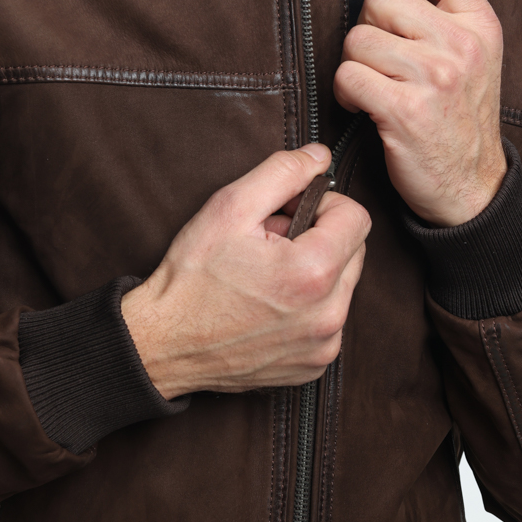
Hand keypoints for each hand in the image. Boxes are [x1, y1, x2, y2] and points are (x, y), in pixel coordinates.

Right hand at [121, 145, 370, 398]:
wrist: (164, 344)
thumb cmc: (192, 278)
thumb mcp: (229, 208)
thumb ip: (282, 172)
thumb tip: (319, 156)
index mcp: (313, 273)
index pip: (357, 218)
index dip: (323, 205)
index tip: (290, 213)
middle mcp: (328, 315)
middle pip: (354, 252)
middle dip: (319, 239)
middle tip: (272, 244)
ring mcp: (323, 345)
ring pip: (343, 287)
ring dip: (316, 273)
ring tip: (268, 276)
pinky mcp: (314, 366)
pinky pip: (329, 321)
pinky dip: (309, 308)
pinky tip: (270, 306)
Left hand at [333, 0, 506, 226]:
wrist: (472, 187)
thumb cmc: (461, 117)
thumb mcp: (475, 54)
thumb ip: (444, 12)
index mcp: (480, 22)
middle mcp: (461, 44)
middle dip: (370, 27)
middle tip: (384, 59)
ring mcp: (434, 77)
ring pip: (357, 39)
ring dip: (355, 65)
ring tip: (377, 86)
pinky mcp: (405, 110)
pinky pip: (347, 75)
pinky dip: (346, 93)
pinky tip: (367, 107)